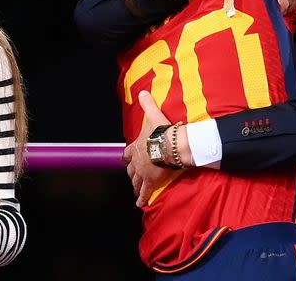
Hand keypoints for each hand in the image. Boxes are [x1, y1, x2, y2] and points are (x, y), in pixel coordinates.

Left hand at [122, 91, 170, 207]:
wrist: (169, 145)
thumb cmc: (161, 131)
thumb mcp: (153, 115)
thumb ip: (147, 104)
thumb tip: (143, 91)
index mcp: (136, 146)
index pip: (128, 153)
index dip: (127, 157)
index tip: (125, 160)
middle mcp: (137, 161)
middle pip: (131, 169)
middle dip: (131, 173)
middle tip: (132, 177)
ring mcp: (143, 172)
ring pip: (136, 181)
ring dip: (135, 185)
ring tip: (136, 190)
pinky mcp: (151, 181)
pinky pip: (145, 192)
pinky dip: (141, 198)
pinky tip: (140, 204)